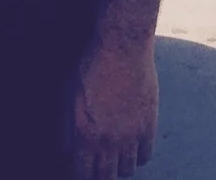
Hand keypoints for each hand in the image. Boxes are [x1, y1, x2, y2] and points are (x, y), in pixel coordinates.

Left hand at [70, 34, 157, 178]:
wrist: (122, 47)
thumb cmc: (90, 67)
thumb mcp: (69, 95)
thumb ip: (66, 128)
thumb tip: (66, 150)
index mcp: (85, 134)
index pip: (83, 174)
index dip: (82, 174)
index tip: (82, 168)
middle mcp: (109, 141)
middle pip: (106, 178)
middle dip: (100, 175)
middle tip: (98, 165)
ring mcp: (131, 135)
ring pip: (127, 170)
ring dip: (119, 166)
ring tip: (114, 156)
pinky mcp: (149, 126)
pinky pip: (145, 156)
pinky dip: (137, 156)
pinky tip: (131, 146)